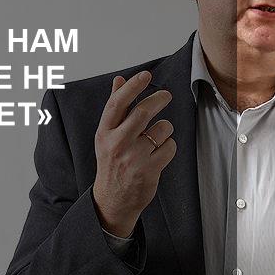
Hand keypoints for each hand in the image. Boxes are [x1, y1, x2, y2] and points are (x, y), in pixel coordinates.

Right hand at [92, 71, 175, 237]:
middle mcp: (117, 143)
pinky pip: (170, 147)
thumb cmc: (112, 162)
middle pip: (144, 112)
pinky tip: (159, 154)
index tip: (146, 75)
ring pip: (162, 129)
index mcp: (104, 133)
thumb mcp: (107, 135)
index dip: (133, 86)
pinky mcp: (149, 169)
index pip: (117, 103)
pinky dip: (169, 147)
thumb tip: (119, 80)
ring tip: (156, 138)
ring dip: (165, 129)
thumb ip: (115, 108)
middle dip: (159, 99)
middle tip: (166, 95)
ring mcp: (134, 157)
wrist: (113, 199)